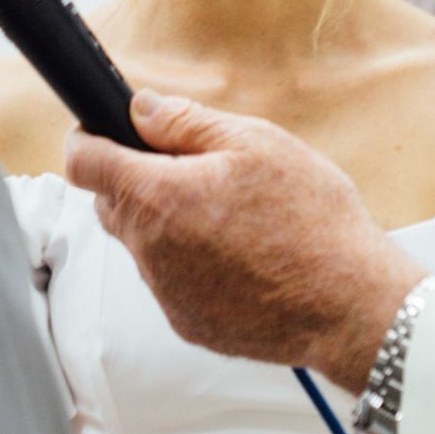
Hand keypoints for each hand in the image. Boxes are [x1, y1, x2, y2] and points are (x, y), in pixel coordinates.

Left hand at [65, 90, 427, 391]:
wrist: (351, 305)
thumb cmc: (312, 221)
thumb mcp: (257, 144)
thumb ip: (186, 123)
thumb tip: (140, 109)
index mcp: (158, 197)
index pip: (83, 163)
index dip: (88, 138)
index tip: (105, 131)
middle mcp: (149, 251)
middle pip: (112, 204)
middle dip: (139, 180)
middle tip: (199, 170)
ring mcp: (166, 294)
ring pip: (145, 244)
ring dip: (171, 224)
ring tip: (236, 218)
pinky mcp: (188, 324)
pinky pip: (173, 282)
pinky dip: (194, 264)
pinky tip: (244, 256)